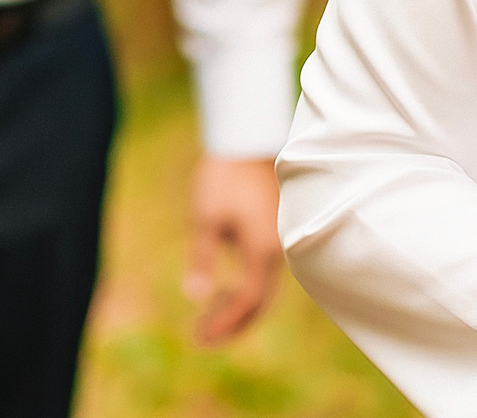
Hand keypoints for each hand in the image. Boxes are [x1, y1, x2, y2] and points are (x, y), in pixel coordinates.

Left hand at [184, 155, 282, 345]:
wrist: (248, 139)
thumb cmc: (224, 176)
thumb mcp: (205, 217)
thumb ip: (202, 259)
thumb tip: (196, 296)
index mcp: (262, 250)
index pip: (247, 301)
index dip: (225, 323)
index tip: (200, 337)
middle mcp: (277, 249)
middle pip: (260, 301)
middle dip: (233, 323)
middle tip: (202, 338)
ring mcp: (280, 239)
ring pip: (264, 287)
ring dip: (240, 306)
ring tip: (211, 318)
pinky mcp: (277, 231)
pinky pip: (265, 271)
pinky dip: (248, 287)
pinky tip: (227, 288)